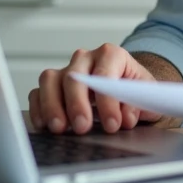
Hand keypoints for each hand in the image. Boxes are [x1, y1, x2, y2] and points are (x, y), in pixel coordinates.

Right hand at [30, 43, 161, 134]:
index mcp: (111, 55)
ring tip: (60, 128)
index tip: (113, 124)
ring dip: (52, 105)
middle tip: (82, 127)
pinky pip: (37, 92)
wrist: (125, 89)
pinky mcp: (51, 86)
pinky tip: (45, 125)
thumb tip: (126, 117)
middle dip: (77, 104)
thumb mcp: (145, 96)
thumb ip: (139, 105)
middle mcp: (85, 58)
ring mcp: (66, 70)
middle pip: (74, 76)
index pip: (105, 74)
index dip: (108, 101)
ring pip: (50, 80)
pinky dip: (38, 109)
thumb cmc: (134, 90)